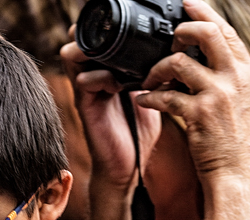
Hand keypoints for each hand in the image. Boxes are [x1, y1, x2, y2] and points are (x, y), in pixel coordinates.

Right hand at [61, 28, 160, 188]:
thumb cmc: (138, 134)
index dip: (106, 27)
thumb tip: (175, 50)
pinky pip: (84, 81)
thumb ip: (155, 73)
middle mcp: (94, 78)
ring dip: (91, 50)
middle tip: (113, 29)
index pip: (100, 40)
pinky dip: (99, 77)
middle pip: (83, 41)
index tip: (126, 20)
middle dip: (94, 31)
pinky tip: (117, 84)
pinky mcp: (86, 107)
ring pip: (74, 55)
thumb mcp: (151, 95)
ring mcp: (87, 92)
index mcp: (108, 72)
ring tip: (112, 54)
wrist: (127, 168)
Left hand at [135, 0, 249, 183]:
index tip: (187, 6)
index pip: (227, 32)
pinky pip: (167, 97)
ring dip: (158, 68)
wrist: (238, 175)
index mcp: (248, 73)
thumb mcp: (243, 103)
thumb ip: (229, 79)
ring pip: (181, 62)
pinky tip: (143, 99)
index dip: (204, 15)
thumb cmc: (237, 144)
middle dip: (182, 30)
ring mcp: (217, 95)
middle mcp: (235, 79)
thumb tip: (206, 62)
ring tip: (149, 78)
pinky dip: (151, 97)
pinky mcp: (198, 115)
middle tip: (167, 38)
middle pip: (207, 34)